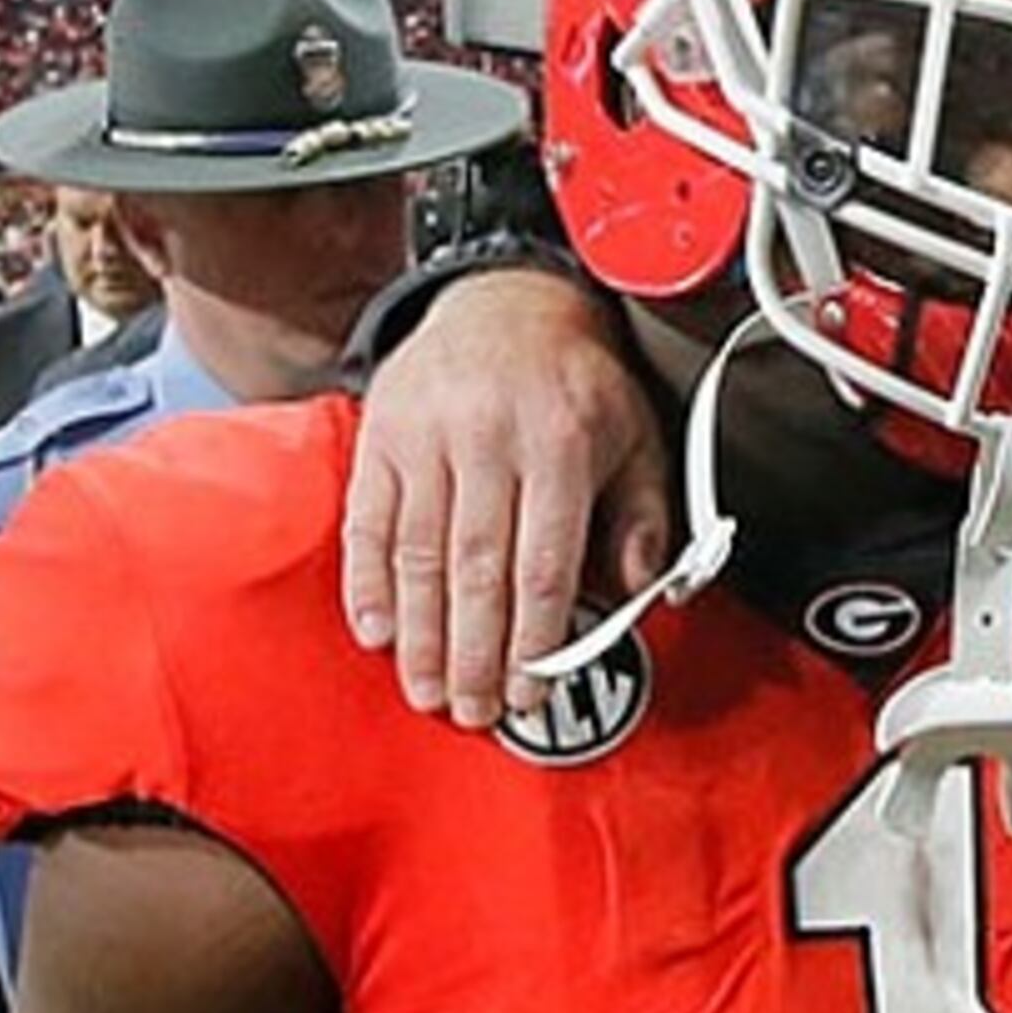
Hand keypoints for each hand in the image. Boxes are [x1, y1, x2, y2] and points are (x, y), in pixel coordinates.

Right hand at [343, 268, 668, 729]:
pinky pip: (368, 521)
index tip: (530, 690)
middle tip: (474, 712)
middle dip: (474, 653)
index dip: (534, 637)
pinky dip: (368, 582)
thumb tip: (640, 595)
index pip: (543, 562)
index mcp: (561, 443)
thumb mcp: (636, 436)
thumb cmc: (577, 382)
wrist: (505, 301)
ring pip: (419, 554)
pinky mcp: (381, 436)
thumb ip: (643, 518)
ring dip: (420, 634)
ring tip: (428, 689)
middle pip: (477, 568)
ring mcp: (427, 435)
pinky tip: (376, 631)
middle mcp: (490, 437)